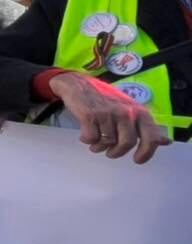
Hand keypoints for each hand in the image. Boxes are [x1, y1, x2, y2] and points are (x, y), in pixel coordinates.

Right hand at [50, 73, 170, 163]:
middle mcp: (126, 112)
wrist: (78, 84)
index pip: (151, 137)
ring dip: (99, 146)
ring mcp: (108, 113)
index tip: (137, 160)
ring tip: (95, 142)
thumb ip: (147, 127)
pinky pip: (91, 138)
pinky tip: (85, 134)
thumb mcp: (130, 109)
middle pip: (127, 143)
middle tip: (110, 153)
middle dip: (116, 152)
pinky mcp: (90, 115)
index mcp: (139, 112)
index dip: (146, 152)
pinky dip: (87, 140)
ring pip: (107, 142)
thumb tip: (166, 142)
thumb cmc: (106, 99)